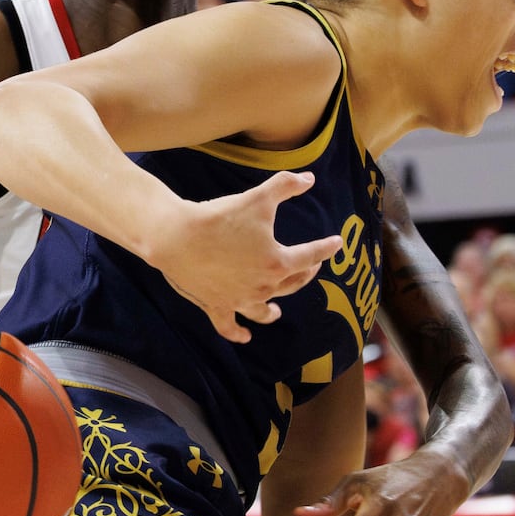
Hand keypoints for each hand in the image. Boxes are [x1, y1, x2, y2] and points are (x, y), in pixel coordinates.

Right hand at [152, 171, 342, 343]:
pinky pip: (229, 326)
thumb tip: (309, 178)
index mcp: (278, 262)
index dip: (326, 248)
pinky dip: (237, 333)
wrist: (177, 236)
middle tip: (310, 267)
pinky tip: (244, 337)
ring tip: (278, 313)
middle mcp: (264, 286)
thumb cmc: (220, 217)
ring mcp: (240, 300)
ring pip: (264, 311)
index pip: (311, 256)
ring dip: (273, 312)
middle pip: (292, 284)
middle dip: (305, 275)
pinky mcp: (217, 306)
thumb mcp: (258, 197)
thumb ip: (286, 186)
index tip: (337, 243)